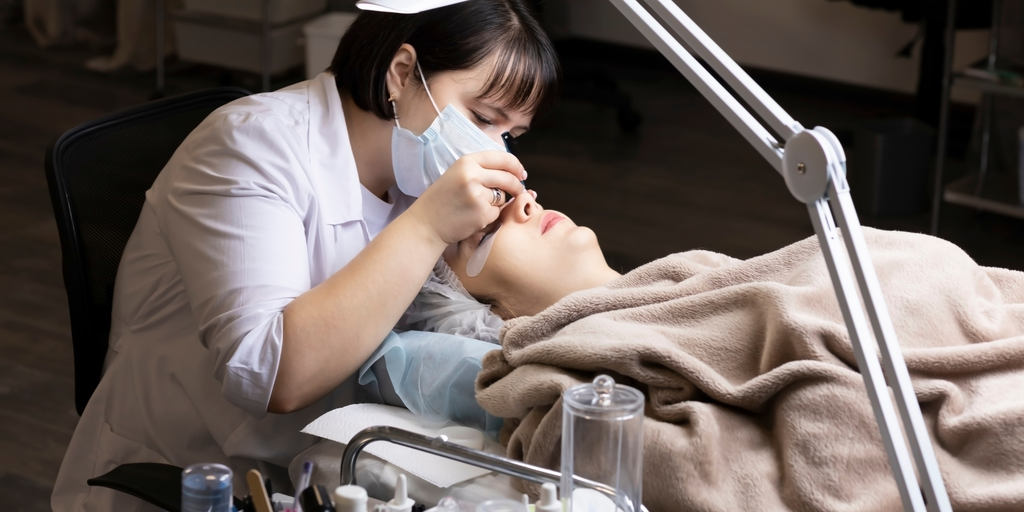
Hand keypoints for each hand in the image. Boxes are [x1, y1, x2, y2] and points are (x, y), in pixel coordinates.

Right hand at [408, 150, 526, 244]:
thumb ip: (481, 170)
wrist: (426, 223)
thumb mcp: (457, 174)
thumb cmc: (442, 200)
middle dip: (517, 186)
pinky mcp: (482, 212)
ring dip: (498, 203)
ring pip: (503, 197)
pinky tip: (474, 217)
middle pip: (508, 178)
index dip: (516, 166)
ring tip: (477, 206)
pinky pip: (497, 213)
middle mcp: (472, 175)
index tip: (521, 173)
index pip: (503, 158)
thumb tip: (511, 171)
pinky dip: (490, 216)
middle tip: (518, 191)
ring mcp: (478, 194)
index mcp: (467, 162)